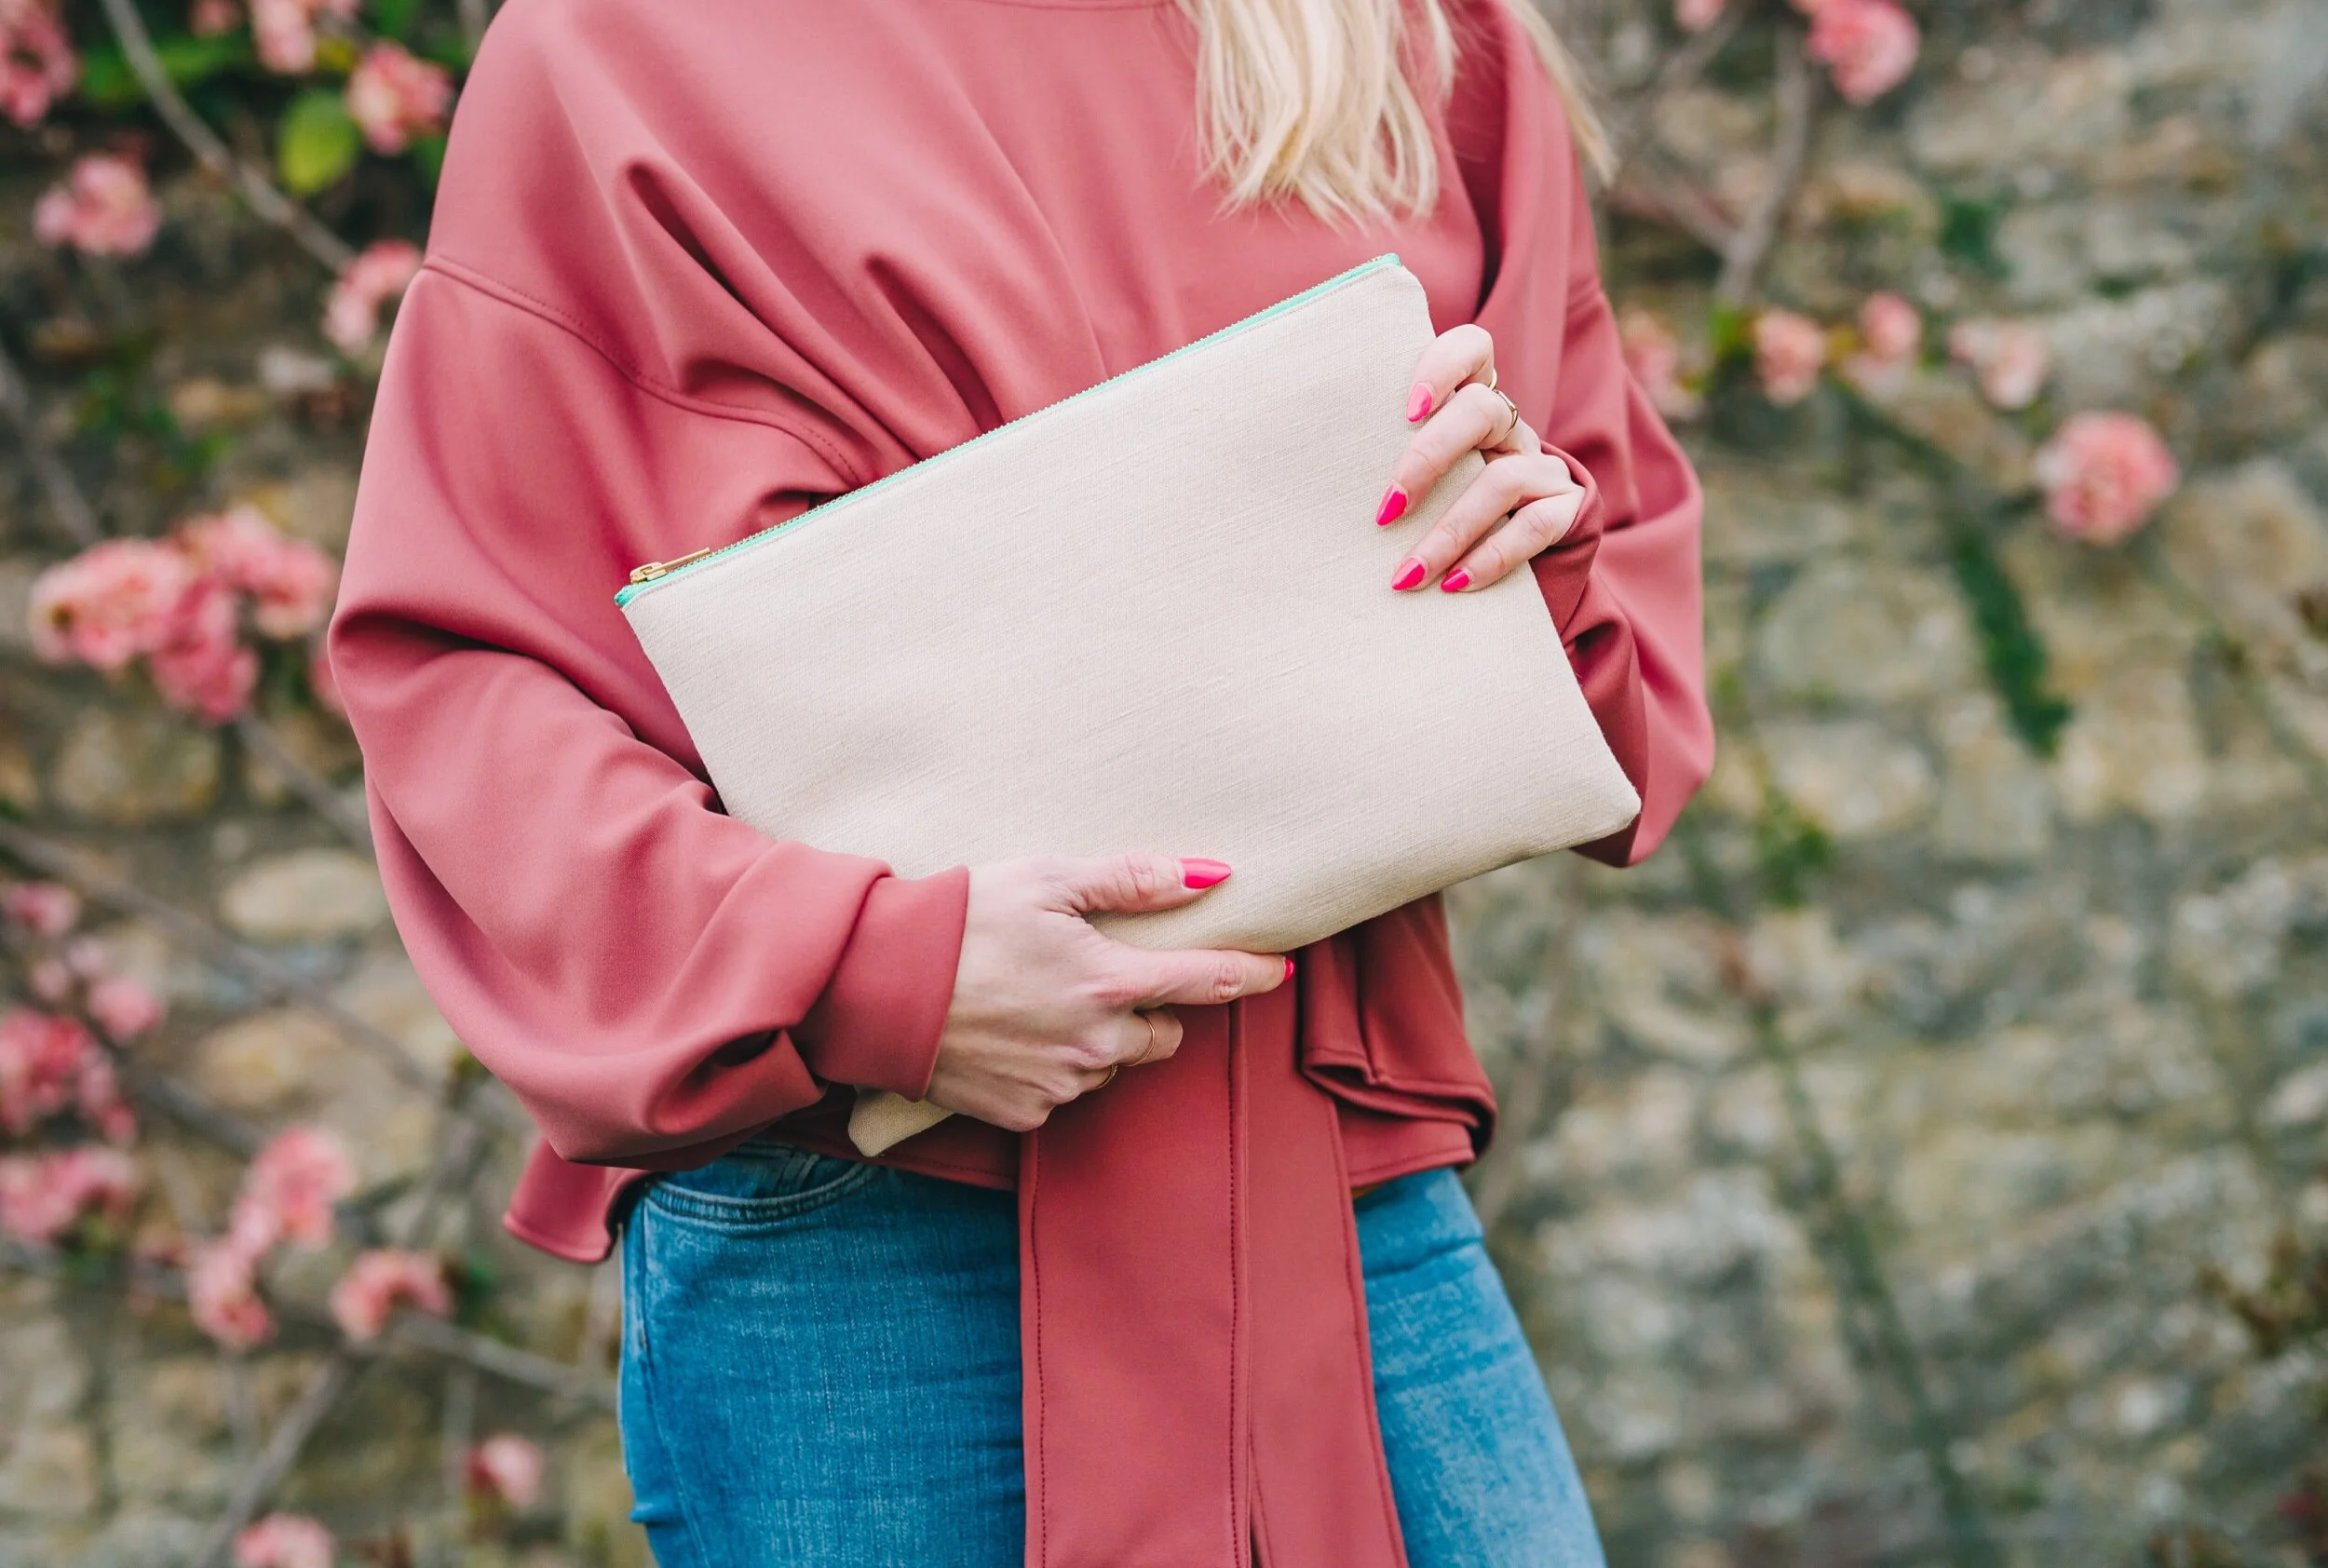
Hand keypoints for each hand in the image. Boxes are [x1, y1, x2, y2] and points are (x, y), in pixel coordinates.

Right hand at [923, 853, 1288, 1132]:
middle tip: (1100, 974)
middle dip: (1149, 1009)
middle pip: (1163, 1036)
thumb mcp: (1046, 878)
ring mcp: (1061, 1084)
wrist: (876, 987)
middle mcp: (1096, 1044)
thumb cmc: (960, 920)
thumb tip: (1208, 875)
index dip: (1249, 975)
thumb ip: (1131, 879)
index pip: (1206, 982)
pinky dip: (1055, 1067)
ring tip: (1042, 1000)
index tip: (1279, 971)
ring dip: (1100, 1040)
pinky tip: (1015, 1035)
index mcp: (1109, 982)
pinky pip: (1065, 1092)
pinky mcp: (1025, 1113)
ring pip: (1113, 1066)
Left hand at [1371, 323, 1585, 593]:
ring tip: (1406, 575)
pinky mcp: (1567, 509)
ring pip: (1502, 480)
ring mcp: (1542, 466)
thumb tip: (1310, 482)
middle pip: (1482, 410)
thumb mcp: (1418, 475)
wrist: (1521, 556)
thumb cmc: (1438, 508)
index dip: (1443, 367)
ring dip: (1448, 533)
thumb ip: (1385, 458)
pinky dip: (1490, 558)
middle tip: (1386, 510)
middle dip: (1428, 459)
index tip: (1406, 411)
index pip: (1472, 349)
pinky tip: (1452, 584)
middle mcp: (1511, 426)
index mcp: (1473, 401)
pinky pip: (1534, 527)